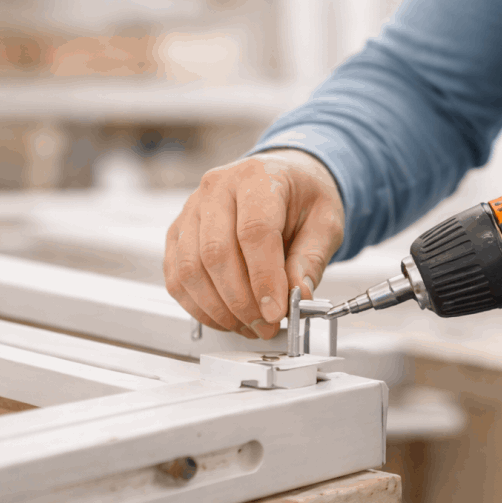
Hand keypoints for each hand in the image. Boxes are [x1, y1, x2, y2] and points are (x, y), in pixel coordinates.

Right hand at [164, 149, 344, 339]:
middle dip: (242, 301)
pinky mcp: (178, 232)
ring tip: (248, 324)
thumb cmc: (302, 197)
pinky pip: (176, 276)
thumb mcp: (325, 222)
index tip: (277, 310)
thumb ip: (311, 259)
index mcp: (257, 177)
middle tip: (266, 325)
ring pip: (190, 268)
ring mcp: (192, 209)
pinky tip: (225, 316)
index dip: (264, 278)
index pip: (254, 231)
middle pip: (216, 252)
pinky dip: (198, 306)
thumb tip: (297, 295)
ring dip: (219, 308)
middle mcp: (217, 188)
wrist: (284, 179)